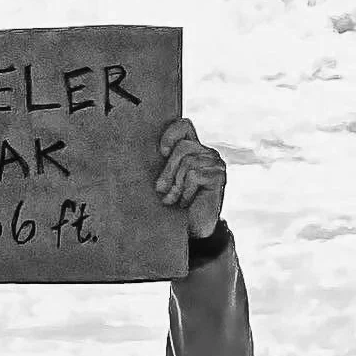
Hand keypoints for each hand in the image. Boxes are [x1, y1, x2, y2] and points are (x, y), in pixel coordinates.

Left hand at [155, 118, 226, 238]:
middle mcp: (206, 152)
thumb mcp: (164, 181)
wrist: (190, 229)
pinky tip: (186, 202)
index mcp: (192, 149)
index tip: (161, 152)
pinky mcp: (219, 175)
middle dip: (167, 171)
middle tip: (161, 190)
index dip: (171, 134)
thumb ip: (161, 164)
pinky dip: (185, 192)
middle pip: (182, 147)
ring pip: (187, 162)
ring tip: (174, 200)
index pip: (184, 126)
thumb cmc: (173, 205)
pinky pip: (194, 175)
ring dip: (175, 186)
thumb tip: (136, 150)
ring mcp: (215, 163)